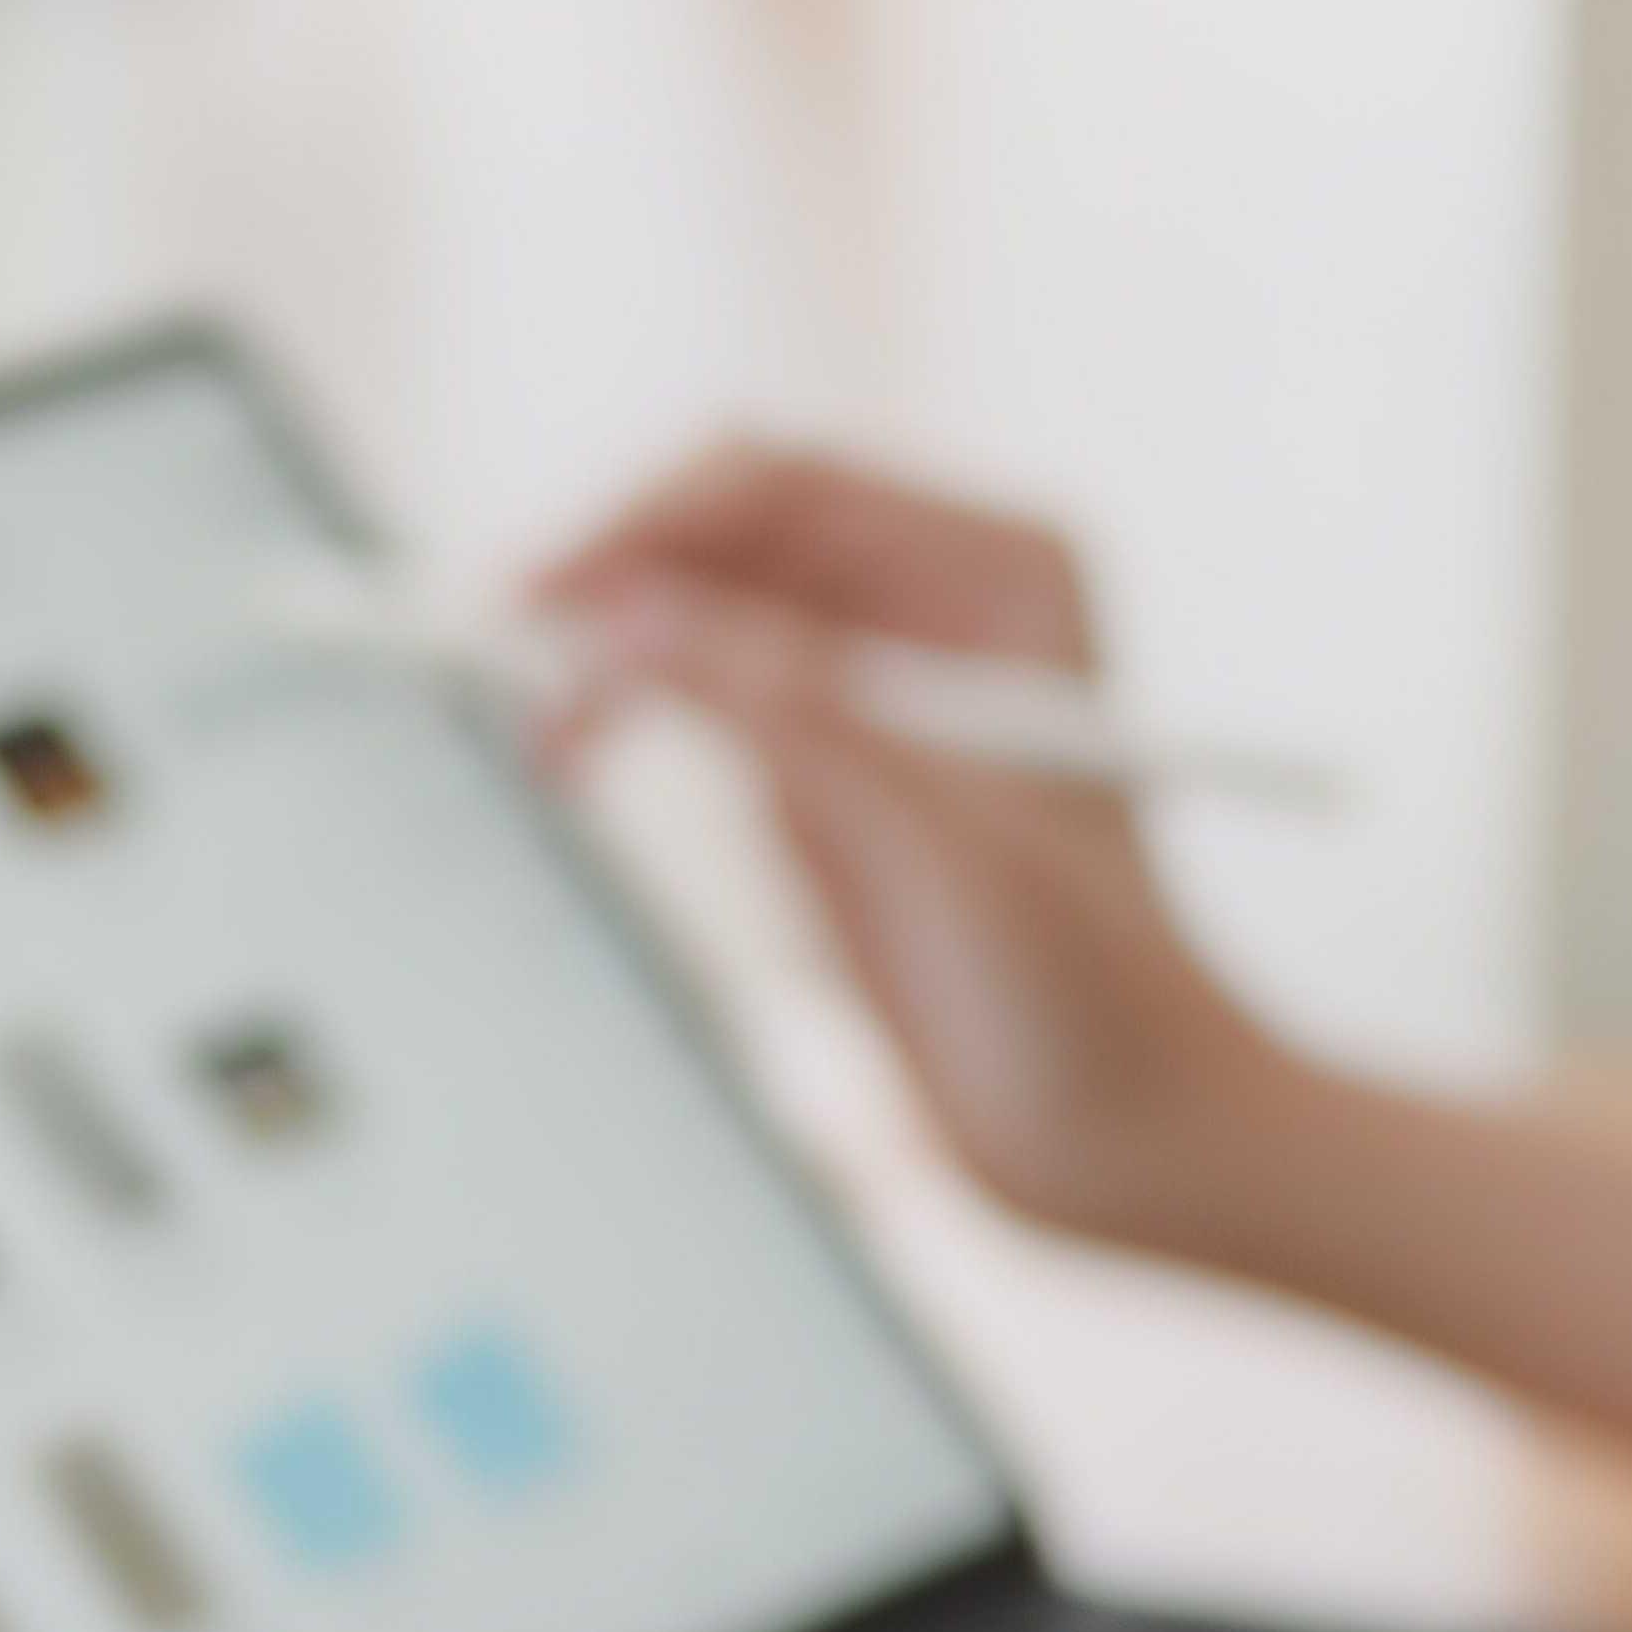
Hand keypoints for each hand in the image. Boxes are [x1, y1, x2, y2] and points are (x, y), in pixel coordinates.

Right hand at [532, 444, 1295, 1251]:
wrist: (1133, 1142)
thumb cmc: (1092, 997)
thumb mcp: (934, 840)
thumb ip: (790, 714)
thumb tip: (629, 621)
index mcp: (1002, 574)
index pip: (782, 489)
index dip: (647, 528)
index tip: (545, 600)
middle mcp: (940, 607)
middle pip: (725, 537)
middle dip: (611, 585)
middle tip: (498, 659)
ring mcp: (881, 689)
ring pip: (701, 616)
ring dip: (607, 654)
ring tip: (537, 733)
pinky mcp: (835, 780)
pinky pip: (707, 705)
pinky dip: (631, 716)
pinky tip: (574, 755)